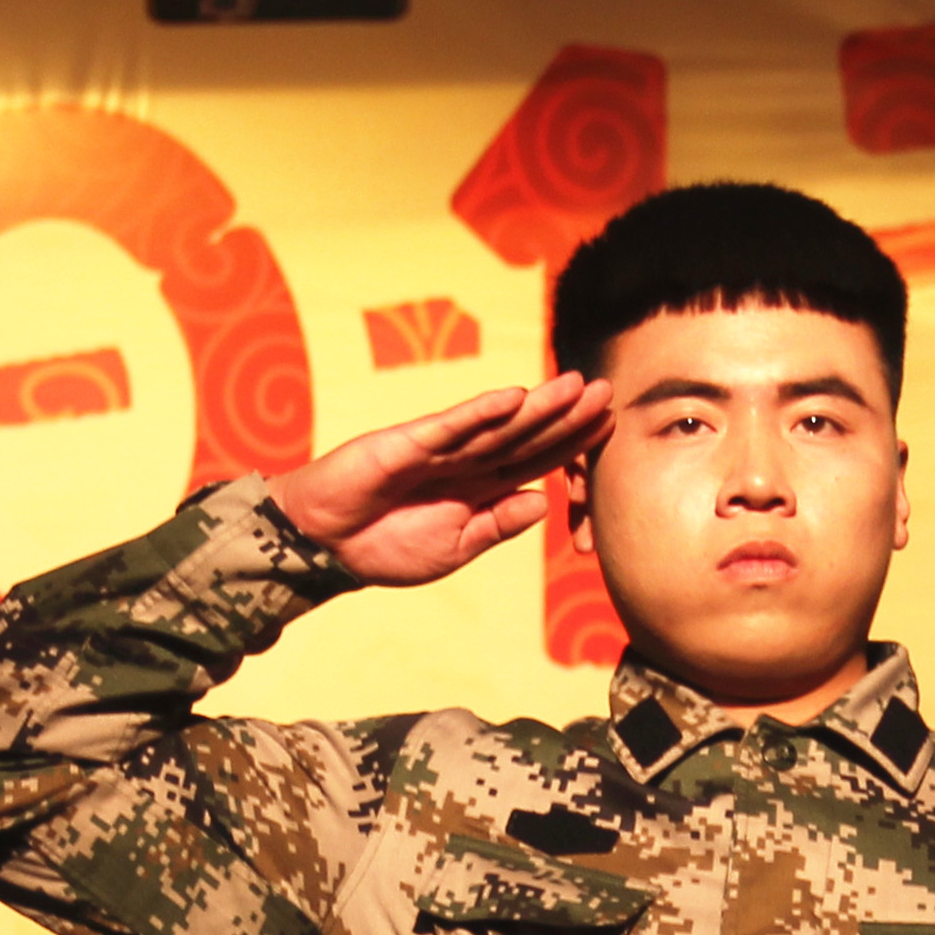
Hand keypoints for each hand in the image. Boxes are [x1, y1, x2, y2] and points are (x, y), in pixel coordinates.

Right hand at [270, 375, 613, 586]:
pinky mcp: (408, 442)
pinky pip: (452, 425)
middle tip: (606, 391)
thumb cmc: (385, 548)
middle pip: (526, 434)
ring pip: (498, 424)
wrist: (325, 545)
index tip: (609, 425)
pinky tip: (514, 397)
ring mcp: (439, 448)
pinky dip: (482, 411)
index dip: (572, 444)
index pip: (535, 460)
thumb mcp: (454, 549)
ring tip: (574, 385)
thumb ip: (496, 524)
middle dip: (566, 415)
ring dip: (536, 406)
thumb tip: (543, 501)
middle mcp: (466, 462)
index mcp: (481, 488)